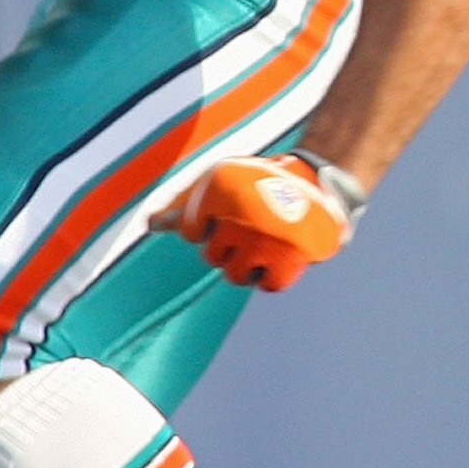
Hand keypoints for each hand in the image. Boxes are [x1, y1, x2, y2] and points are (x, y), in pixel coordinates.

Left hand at [153, 151, 367, 289]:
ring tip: (265, 242)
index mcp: (217, 192)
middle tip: (251, 225)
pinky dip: (272, 275)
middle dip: (229, 244)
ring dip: (249, 263)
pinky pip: (267, 285)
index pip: (190, 231)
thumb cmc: (261, 184)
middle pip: (212, 256)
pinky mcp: (287, 259)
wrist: (319, 182)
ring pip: (235, 275)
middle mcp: (237, 216)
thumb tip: (149, 225)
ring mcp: (262, 241)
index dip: (208, 224)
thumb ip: (184, 207)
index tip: (230, 209)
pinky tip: (279, 256)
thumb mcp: (221, 184)